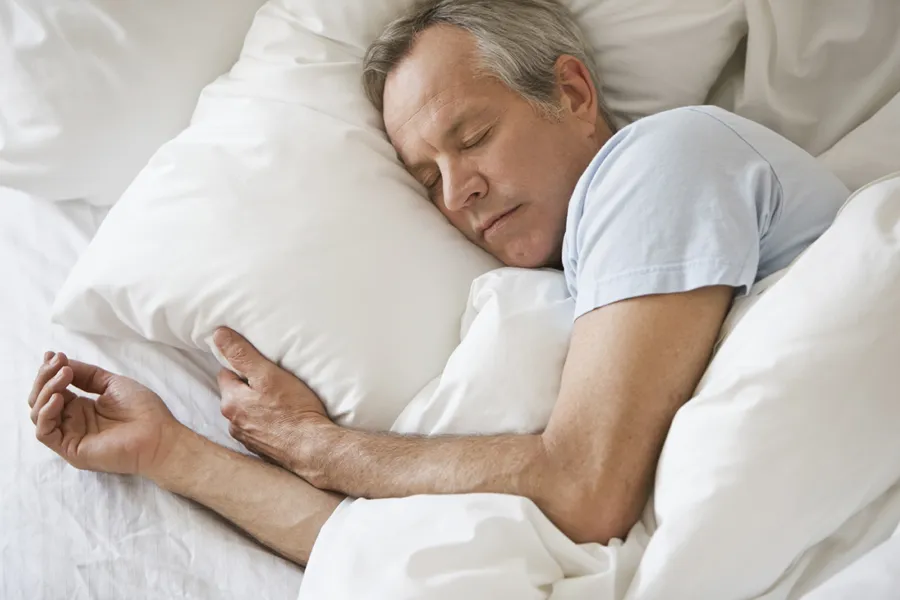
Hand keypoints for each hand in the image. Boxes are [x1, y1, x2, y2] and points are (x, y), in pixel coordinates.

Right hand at [28, 351, 183, 477]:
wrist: (159, 436)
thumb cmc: (143, 410)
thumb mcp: (112, 384)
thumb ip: (87, 375)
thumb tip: (61, 362)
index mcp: (82, 408)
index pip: (53, 390)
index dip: (50, 372)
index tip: (53, 355)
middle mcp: (73, 422)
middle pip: (41, 400)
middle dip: (45, 377)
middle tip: (57, 362)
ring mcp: (70, 436)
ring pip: (39, 414)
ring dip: (46, 390)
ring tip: (65, 375)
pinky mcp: (71, 449)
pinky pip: (45, 433)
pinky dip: (46, 412)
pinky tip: (59, 397)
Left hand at [213, 327, 331, 470]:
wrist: (314, 449)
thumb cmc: (294, 410)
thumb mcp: (269, 374)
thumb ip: (242, 355)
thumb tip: (218, 334)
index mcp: (231, 402)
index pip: (226, 374)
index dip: (243, 367)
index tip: (261, 366)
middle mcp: (233, 422)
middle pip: (236, 395)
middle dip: (250, 388)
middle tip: (275, 383)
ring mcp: (247, 439)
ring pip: (247, 413)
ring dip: (258, 407)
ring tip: (282, 403)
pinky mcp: (261, 450)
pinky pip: (259, 429)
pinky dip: (267, 424)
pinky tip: (284, 421)